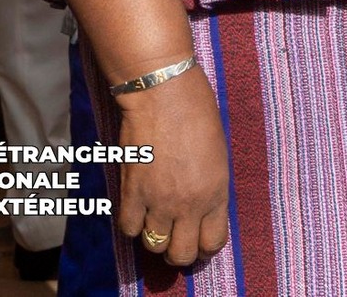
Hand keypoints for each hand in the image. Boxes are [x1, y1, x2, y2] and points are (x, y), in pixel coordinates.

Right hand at [114, 66, 229, 266]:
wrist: (162, 91)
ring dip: (155, 239)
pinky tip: (138, 211)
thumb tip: (201, 207)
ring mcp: (158, 200)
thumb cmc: (196, 110)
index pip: (213, 243)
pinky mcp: (132, 191)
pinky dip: (132, 224)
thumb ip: (210, 185)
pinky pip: (128, 228)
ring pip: (154, 246)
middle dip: (181, 253)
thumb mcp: (217, 153)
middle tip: (177, 239)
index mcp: (216, 192)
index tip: (201, 240)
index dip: (207, 247)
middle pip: (182, 254)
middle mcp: (188, 204)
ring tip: (157, 224)